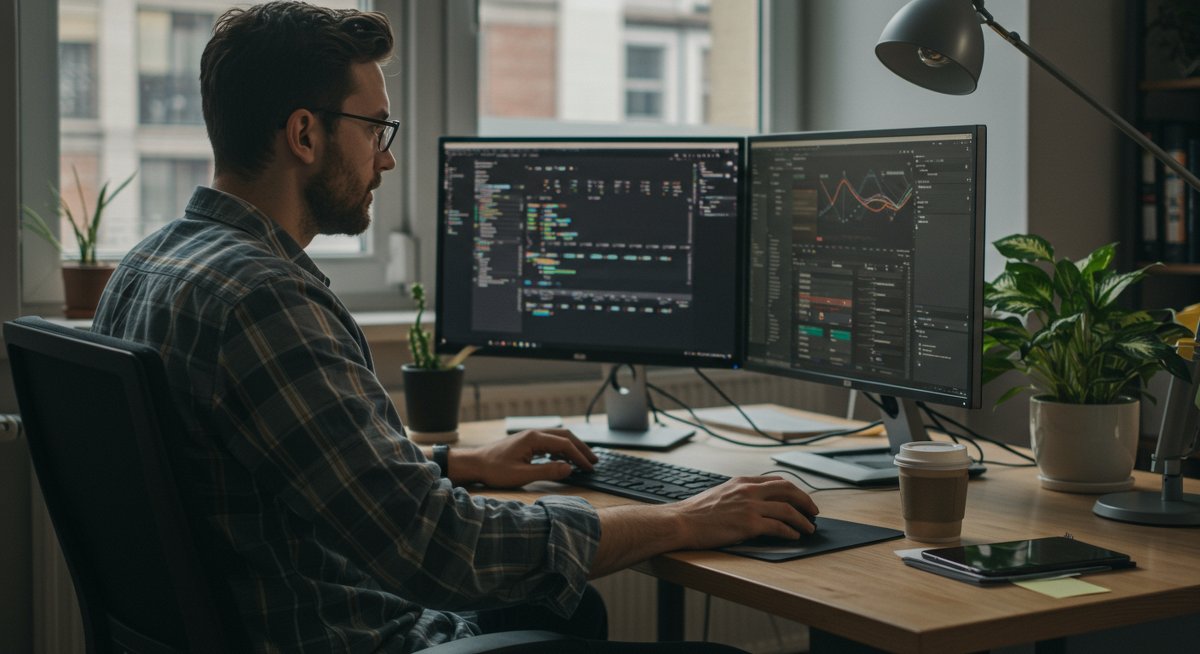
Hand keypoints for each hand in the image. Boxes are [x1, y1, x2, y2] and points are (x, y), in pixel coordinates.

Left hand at [449, 429, 597, 487]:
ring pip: (558, 438)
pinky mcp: (526, 442)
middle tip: (594, 461)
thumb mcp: (522, 475)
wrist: (474, 464)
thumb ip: (548, 471)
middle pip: (565, 436)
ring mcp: (529, 437)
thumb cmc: (494, 470)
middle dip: (581, 448)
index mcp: (534, 438)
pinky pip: (549, 442)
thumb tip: (569, 468)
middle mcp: (533, 433)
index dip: (579, 456)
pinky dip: (561, 450)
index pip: (564, 445)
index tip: (589, 468)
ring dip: (572, 448)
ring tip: (583, 460)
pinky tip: (563, 460)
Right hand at [670, 476, 817, 548]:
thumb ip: (738, 495)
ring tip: (810, 528)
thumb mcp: (719, 494)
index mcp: (741, 482)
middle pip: (788, 490)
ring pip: (787, 510)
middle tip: (814, 511)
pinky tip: (794, 536)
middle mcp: (748, 491)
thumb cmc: (695, 513)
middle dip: (805, 501)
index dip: (793, 490)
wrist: (681, 522)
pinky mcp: (748, 524)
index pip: (776, 481)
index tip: (800, 498)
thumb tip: (754, 505)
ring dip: (803, 520)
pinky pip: (778, 527)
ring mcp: (750, 507)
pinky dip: (790, 532)